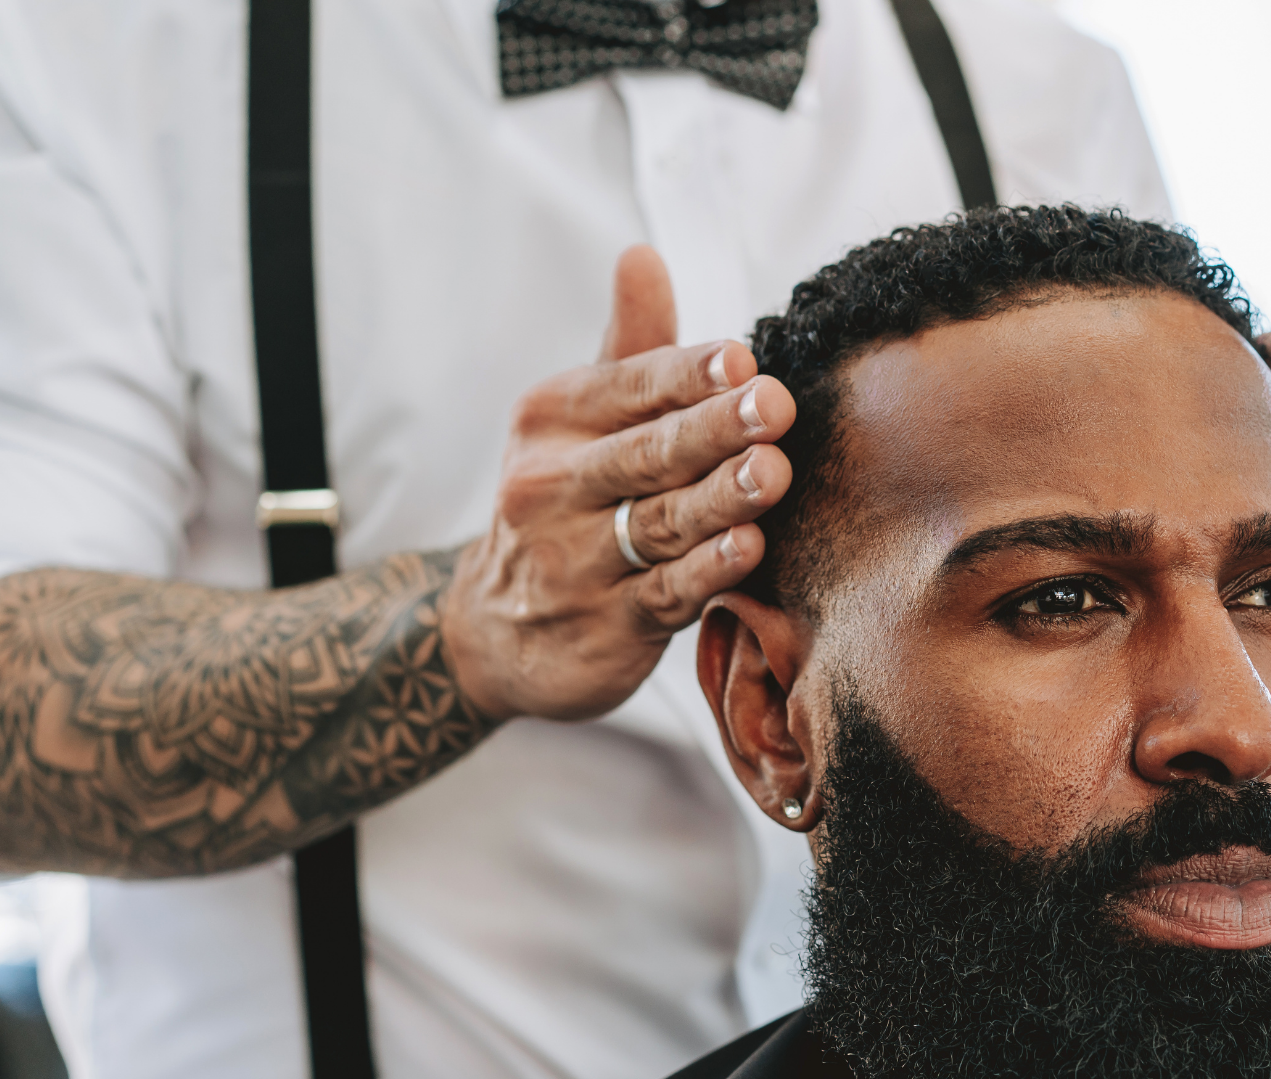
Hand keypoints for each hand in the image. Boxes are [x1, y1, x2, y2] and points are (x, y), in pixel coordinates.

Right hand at [442, 246, 794, 721]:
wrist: (497, 632)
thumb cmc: (566, 502)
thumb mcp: (580, 423)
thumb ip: (628, 350)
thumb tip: (643, 253)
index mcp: (552, 422)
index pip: (628, 387)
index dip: (686, 374)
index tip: (741, 357)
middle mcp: (553, 486)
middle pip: (648, 453)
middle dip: (714, 428)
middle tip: (773, 405)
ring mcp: (576, 562)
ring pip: (660, 523)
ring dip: (721, 498)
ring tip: (773, 471)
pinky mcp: (605, 628)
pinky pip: (664, 596)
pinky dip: (707, 573)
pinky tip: (748, 549)